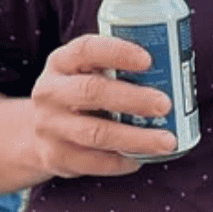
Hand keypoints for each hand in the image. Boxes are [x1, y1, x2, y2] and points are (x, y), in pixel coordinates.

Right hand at [30, 34, 175, 178]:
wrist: (35, 135)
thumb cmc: (80, 96)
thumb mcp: (86, 73)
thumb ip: (116, 69)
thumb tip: (177, 69)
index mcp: (61, 62)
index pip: (87, 49)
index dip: (118, 52)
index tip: (149, 60)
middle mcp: (50, 92)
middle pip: (93, 92)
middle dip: (133, 99)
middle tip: (166, 105)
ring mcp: (49, 127)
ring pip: (97, 133)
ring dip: (137, 138)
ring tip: (168, 140)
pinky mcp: (55, 157)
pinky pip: (94, 162)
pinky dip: (122, 160)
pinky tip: (141, 158)